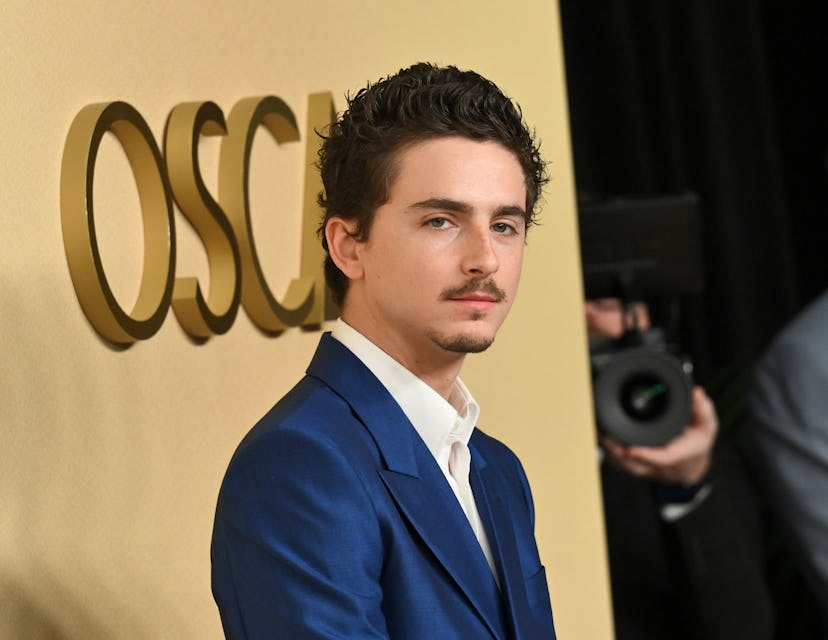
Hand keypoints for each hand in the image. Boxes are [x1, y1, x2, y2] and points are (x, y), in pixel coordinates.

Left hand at [599, 387, 716, 484]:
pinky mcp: (636, 466)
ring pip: (625, 466)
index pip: (663, 459)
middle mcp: (660, 465)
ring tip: (599, 434)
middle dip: (618, 454)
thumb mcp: (706, 427)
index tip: (632, 450)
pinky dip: (609, 453)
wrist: (690, 465)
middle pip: (636, 466)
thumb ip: (703, 411)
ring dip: (610, 452)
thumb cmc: (696, 444)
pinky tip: (601, 438)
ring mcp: (646, 468)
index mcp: (678, 456)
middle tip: (605, 437)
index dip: (647, 456)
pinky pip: (620, 464)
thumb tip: (697, 393)